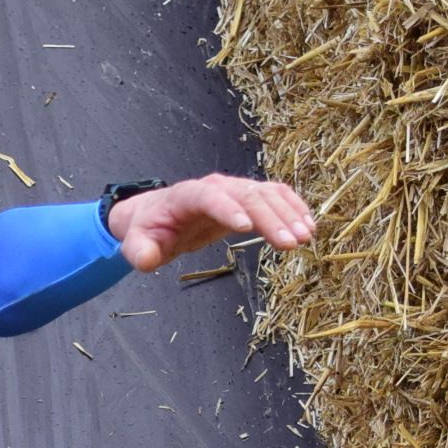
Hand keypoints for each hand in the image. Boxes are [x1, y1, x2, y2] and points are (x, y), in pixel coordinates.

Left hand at [108, 174, 314, 272]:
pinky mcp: (248, 197)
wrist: (159, 214)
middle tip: (290, 243)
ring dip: (288, 214)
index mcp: (187, 195)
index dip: (227, 209)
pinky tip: (309, 225)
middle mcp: (216, 186)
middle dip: (270, 218)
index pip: (210, 197)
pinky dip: (293, 207)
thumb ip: (140, 252)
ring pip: (266, 194)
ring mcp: (234, 188)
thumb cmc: (149, 229)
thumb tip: (146, 260)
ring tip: (306, 237)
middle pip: (247, 195)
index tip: (246, 228)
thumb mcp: (138, 243)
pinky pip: (275, 196)